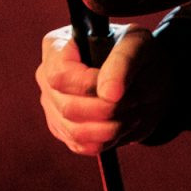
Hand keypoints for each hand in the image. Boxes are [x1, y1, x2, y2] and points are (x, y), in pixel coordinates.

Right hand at [35, 23, 169, 155]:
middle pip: (67, 107)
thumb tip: (108, 94)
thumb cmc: (136, 53)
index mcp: (56, 46)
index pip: (59, 75)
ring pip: (75, 131)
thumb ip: (121, 61)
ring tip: (134, 111)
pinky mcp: (65, 131)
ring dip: (112, 127)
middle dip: (107, 109)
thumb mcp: (136, 44)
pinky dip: (109, 140)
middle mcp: (47, 77)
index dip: (88, 86)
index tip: (117, 88)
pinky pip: (84, 146)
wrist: (144, 77)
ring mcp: (53, 107)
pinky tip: (124, 123)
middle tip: (136, 99)